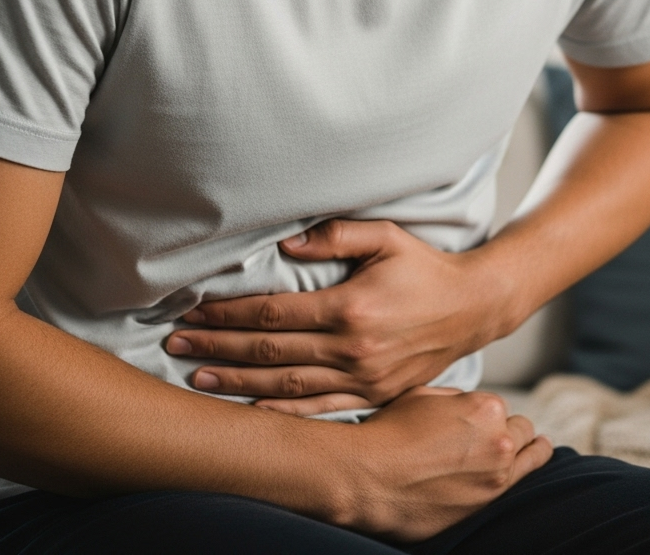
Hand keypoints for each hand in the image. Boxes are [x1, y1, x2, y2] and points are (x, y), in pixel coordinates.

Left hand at [166, 220, 511, 413]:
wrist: (473, 308)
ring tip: (197, 376)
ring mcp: (363, 378)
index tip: (194, 308)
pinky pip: (320, 411)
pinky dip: (281, 414)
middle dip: (218, 345)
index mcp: (351, 307)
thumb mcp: (388, 238)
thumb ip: (337, 235)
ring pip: (285, 386)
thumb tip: (286, 245)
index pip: (273, 312)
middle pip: (269, 351)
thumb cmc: (426, 268)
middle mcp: (352, 348)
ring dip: (237, 380)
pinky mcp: (374, 396)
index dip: (229, 312)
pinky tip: (250, 411)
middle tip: (176, 342)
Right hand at [338, 386, 552, 541]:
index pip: (498, 408)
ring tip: (537, 443)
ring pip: (528, 452)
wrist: (370, 477)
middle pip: (519, 428)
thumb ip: (456, 397)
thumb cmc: (390, 432)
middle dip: (506, 429)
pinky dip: (534, 463)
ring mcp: (498, 473)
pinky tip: (540, 453)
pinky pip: (525, 478)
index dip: (483, 414)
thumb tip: (469, 404)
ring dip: (524, 447)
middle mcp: (499, 438)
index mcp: (485, 406)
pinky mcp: (491, 501)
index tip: (470, 423)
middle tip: (487, 438)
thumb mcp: (423, 394)